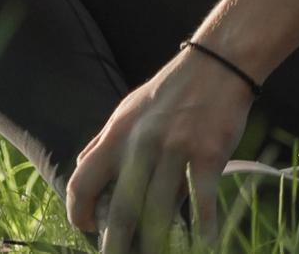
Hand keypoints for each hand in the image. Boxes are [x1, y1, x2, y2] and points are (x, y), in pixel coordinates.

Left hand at [66, 45, 255, 251]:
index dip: (78, 211)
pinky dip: (203, 226)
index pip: (82, 181)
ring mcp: (177, 149)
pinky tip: (203, 243)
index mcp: (118, 134)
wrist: (220, 62)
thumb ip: (105, 139)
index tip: (85, 228)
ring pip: (160, 209)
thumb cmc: (173, 88)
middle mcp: (143, 144)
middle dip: (115, 244)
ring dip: (156, 243)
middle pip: (121, 207)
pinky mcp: (209, 153)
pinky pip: (202, 199)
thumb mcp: (129, 107)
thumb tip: (81, 167)